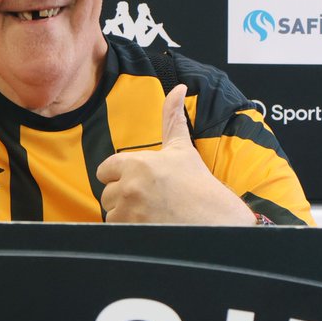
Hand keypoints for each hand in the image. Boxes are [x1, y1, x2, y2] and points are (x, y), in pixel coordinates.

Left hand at [96, 84, 254, 225]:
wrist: (217, 221)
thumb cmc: (199, 185)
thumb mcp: (182, 149)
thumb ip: (172, 118)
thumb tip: (178, 88)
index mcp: (138, 163)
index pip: (105, 169)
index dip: (120, 176)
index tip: (140, 182)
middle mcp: (130, 186)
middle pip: (107, 193)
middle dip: (125, 197)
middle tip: (152, 199)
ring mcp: (130, 211)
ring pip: (111, 213)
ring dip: (126, 215)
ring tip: (152, 212)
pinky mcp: (132, 232)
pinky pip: (116, 230)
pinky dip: (129, 230)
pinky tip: (150, 225)